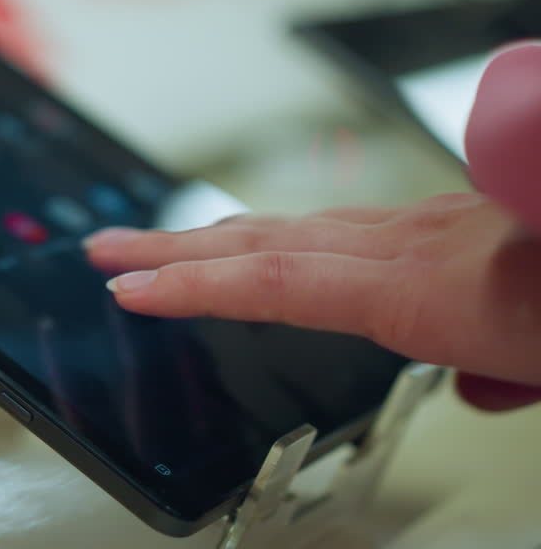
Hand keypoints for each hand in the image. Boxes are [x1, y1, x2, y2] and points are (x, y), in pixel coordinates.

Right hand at [85, 193, 540, 409]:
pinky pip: (349, 233)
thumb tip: (485, 381)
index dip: (198, 283)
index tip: (127, 289)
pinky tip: (283, 250)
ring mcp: (441, 226)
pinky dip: (290, 241)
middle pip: (277, 241)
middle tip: (107, 250)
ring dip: (225, 240)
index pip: (289, 278)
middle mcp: (429, 243)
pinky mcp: (458, 226)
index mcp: (445, 282)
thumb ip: (520, 360)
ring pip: (308, 229)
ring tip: (171, 249)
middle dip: (180, 248)